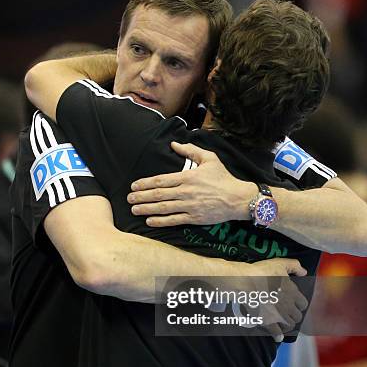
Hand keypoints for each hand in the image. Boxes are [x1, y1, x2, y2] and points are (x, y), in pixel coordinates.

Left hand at [128, 141, 255, 225]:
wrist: (238, 198)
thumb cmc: (223, 178)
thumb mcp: (209, 158)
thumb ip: (191, 150)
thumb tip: (174, 144)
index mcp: (188, 177)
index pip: (161, 180)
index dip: (145, 183)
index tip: (134, 186)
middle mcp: (186, 192)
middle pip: (158, 194)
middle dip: (141, 197)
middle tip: (129, 199)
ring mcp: (190, 206)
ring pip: (163, 208)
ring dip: (147, 209)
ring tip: (134, 210)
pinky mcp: (194, 218)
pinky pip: (174, 220)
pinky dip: (160, 221)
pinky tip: (150, 221)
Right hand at [243, 258, 308, 341]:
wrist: (245, 283)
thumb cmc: (261, 272)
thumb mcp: (280, 263)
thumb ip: (294, 266)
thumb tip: (304, 272)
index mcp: (292, 293)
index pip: (303, 304)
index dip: (299, 304)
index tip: (295, 303)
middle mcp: (288, 306)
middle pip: (297, 316)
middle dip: (294, 315)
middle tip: (288, 313)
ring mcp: (279, 315)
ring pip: (289, 325)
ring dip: (287, 324)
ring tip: (283, 322)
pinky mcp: (268, 322)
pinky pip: (277, 333)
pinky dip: (278, 336)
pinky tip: (278, 337)